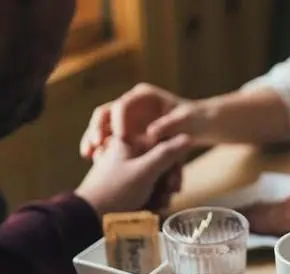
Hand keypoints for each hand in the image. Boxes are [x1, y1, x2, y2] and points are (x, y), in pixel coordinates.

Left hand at [75, 135, 191, 214]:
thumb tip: (188, 136)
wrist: (89, 217)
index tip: (174, 181)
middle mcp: (128, 152)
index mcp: (129, 141)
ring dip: (162, 192)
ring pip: (156, 176)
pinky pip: (147, 187)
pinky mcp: (125, 184)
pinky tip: (153, 208)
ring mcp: (126, 169)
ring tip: (158, 204)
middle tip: (168, 194)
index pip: (163, 143)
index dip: (174, 162)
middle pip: (161, 161)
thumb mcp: (145, 171)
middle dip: (168, 180)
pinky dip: (152, 197)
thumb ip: (167, 153)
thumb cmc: (115, 191)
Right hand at [79, 83, 214, 158]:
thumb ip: (170, 125)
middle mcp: (132, 104)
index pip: (123, 104)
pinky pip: (108, 139)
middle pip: (105, 113)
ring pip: (103, 127)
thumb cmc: (195, 120)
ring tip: (89, 155)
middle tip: (95, 145)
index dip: (118, 120)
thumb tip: (152, 132)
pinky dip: (101, 149)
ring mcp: (128, 118)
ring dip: (94, 140)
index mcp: (144, 96)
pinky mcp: (127, 132)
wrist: (200, 125)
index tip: (120, 138)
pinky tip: (95, 161)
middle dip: (97, 129)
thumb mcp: (186, 121)